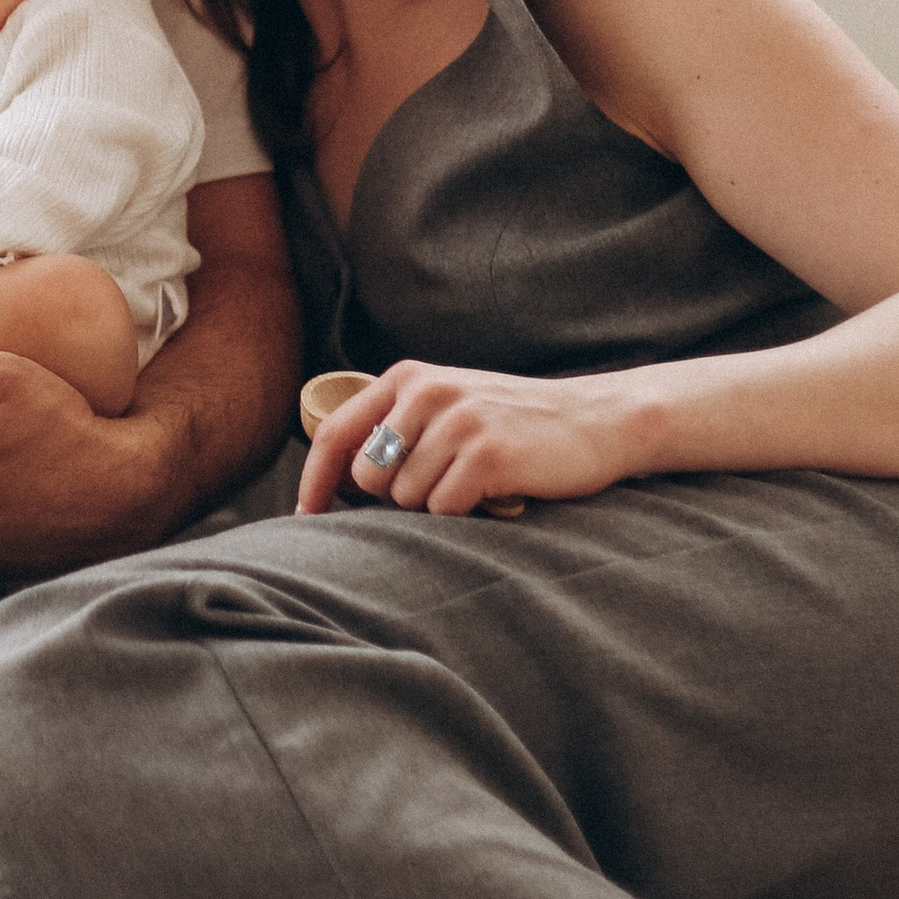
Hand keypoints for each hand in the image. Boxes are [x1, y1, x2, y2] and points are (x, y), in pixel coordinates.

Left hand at [296, 359, 635, 518]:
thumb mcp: (448, 407)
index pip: (334, 432)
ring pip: (407, 499)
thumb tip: (337, 484)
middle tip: (442, 487)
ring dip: (438, 505)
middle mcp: (426, 391)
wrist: (594, 420)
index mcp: (408, 378)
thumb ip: (396, 429)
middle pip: (368, 477)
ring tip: (475, 484)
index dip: (314, 482)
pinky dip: (466, 513)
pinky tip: (496, 492)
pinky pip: (445, 509)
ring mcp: (456, 420)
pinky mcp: (486, 453)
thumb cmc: (513, 425)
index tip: (304, 520)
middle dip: (395, 498)